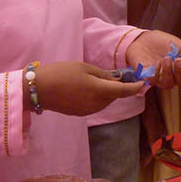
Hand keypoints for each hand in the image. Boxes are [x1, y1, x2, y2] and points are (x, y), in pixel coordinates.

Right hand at [29, 61, 143, 115]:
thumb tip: (117, 78)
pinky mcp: (80, 113)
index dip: (135, 87)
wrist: (37, 89)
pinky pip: (96, 105)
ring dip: (107, 93)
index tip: (142, 83)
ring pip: (106, 101)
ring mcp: (88, 110)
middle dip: (118, 87)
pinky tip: (87, 89)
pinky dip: (97, 98)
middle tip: (117, 75)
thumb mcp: (84, 68)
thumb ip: (103, 74)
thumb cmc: (61, 73)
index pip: (124, 91)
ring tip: (96, 80)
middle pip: (114, 96)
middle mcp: (97, 104)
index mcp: (99, 90)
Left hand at [125, 30, 180, 88]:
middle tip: (178, 60)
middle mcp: (172, 75)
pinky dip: (155, 73)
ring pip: (168, 84)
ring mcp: (160, 78)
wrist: (143, 39)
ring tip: (166, 59)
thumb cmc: (161, 42)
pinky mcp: (147, 77)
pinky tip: (156, 63)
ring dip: (168, 73)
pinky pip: (153, 81)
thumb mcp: (177, 44)